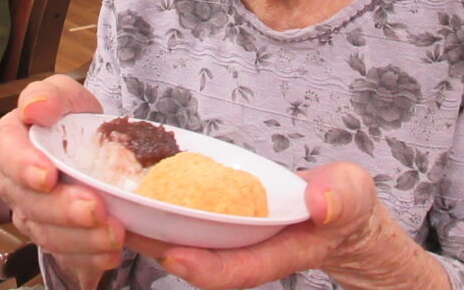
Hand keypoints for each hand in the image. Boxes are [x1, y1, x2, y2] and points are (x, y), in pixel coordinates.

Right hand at [0, 75, 119, 289]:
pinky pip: (66, 255)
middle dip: (64, 209)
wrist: (95, 150)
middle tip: (96, 208)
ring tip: (114, 234)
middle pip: (30, 202)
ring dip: (82, 238)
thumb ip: (51, 95)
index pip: (7, 153)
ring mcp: (32, 216)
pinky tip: (110, 252)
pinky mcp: (54, 240)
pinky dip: (91, 256)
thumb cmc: (73, 119)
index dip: (24, 166)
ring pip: (48, 235)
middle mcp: (14, 184)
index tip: (48, 175)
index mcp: (12, 142)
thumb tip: (34, 107)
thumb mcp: (67, 96)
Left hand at [126, 162, 448, 289]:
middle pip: (199, 258)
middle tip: (117, 230)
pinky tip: (138, 198)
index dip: (205, 266)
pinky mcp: (225, 224)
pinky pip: (190, 222)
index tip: (171, 254)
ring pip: (188, 241)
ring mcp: (235, 240)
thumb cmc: (347, 203)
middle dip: (158, 248)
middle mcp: (250, 251)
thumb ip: (338, 200)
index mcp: (280, 250)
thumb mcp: (352, 195)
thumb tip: (318, 203)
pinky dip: (165, 212)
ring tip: (111, 214)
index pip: (239, 268)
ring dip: (152, 232)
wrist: (342, 215)